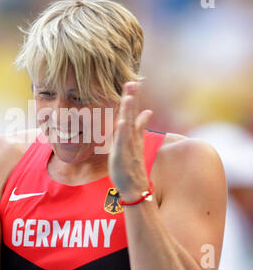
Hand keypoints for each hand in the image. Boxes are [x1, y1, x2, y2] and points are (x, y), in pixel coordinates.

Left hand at [108, 82, 152, 199]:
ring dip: (128, 112)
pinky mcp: (122, 157)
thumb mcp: (135, 142)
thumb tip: (147, 111)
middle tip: (132, 82)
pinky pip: (122, 143)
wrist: (134, 187)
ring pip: (128, 127)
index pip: (132, 113)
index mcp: (132, 134)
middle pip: (131, 116)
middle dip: (131, 99)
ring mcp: (128, 147)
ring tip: (129, 97)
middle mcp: (131, 138)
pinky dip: (123, 132)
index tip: (132, 82)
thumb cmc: (132, 164)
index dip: (132, 98)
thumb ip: (139, 126)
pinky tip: (122, 121)